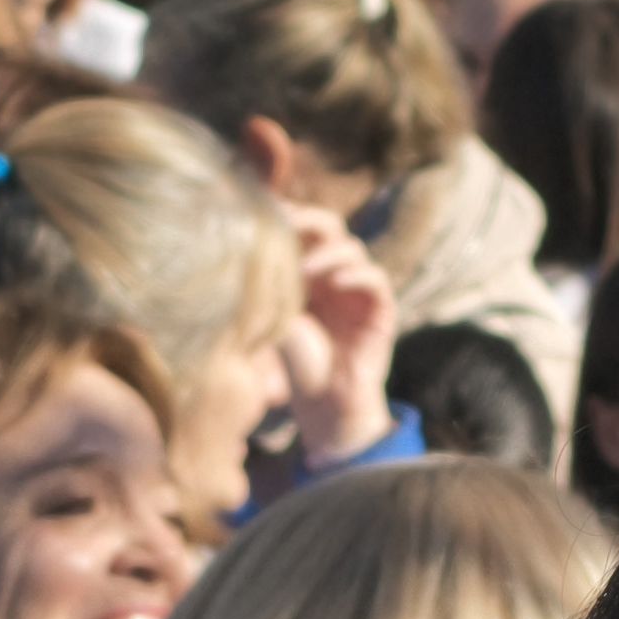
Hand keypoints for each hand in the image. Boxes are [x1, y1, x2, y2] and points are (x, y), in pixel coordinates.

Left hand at [273, 205, 399, 469]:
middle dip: (310, 220)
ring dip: (329, 253)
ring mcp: (360, 290)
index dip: (290, 215)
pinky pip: (375, 279)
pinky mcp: (381, 309)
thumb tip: (237, 252)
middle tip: (288, 223)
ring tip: (306, 269)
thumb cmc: (296, 367)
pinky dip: (357, 275)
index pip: (304, 228)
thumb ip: (267, 287)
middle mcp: (336, 274)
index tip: (264, 212)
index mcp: (310, 272)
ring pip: (352, 249)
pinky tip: (336, 282)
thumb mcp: (274, 320)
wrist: (326, 406)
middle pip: (330, 227)